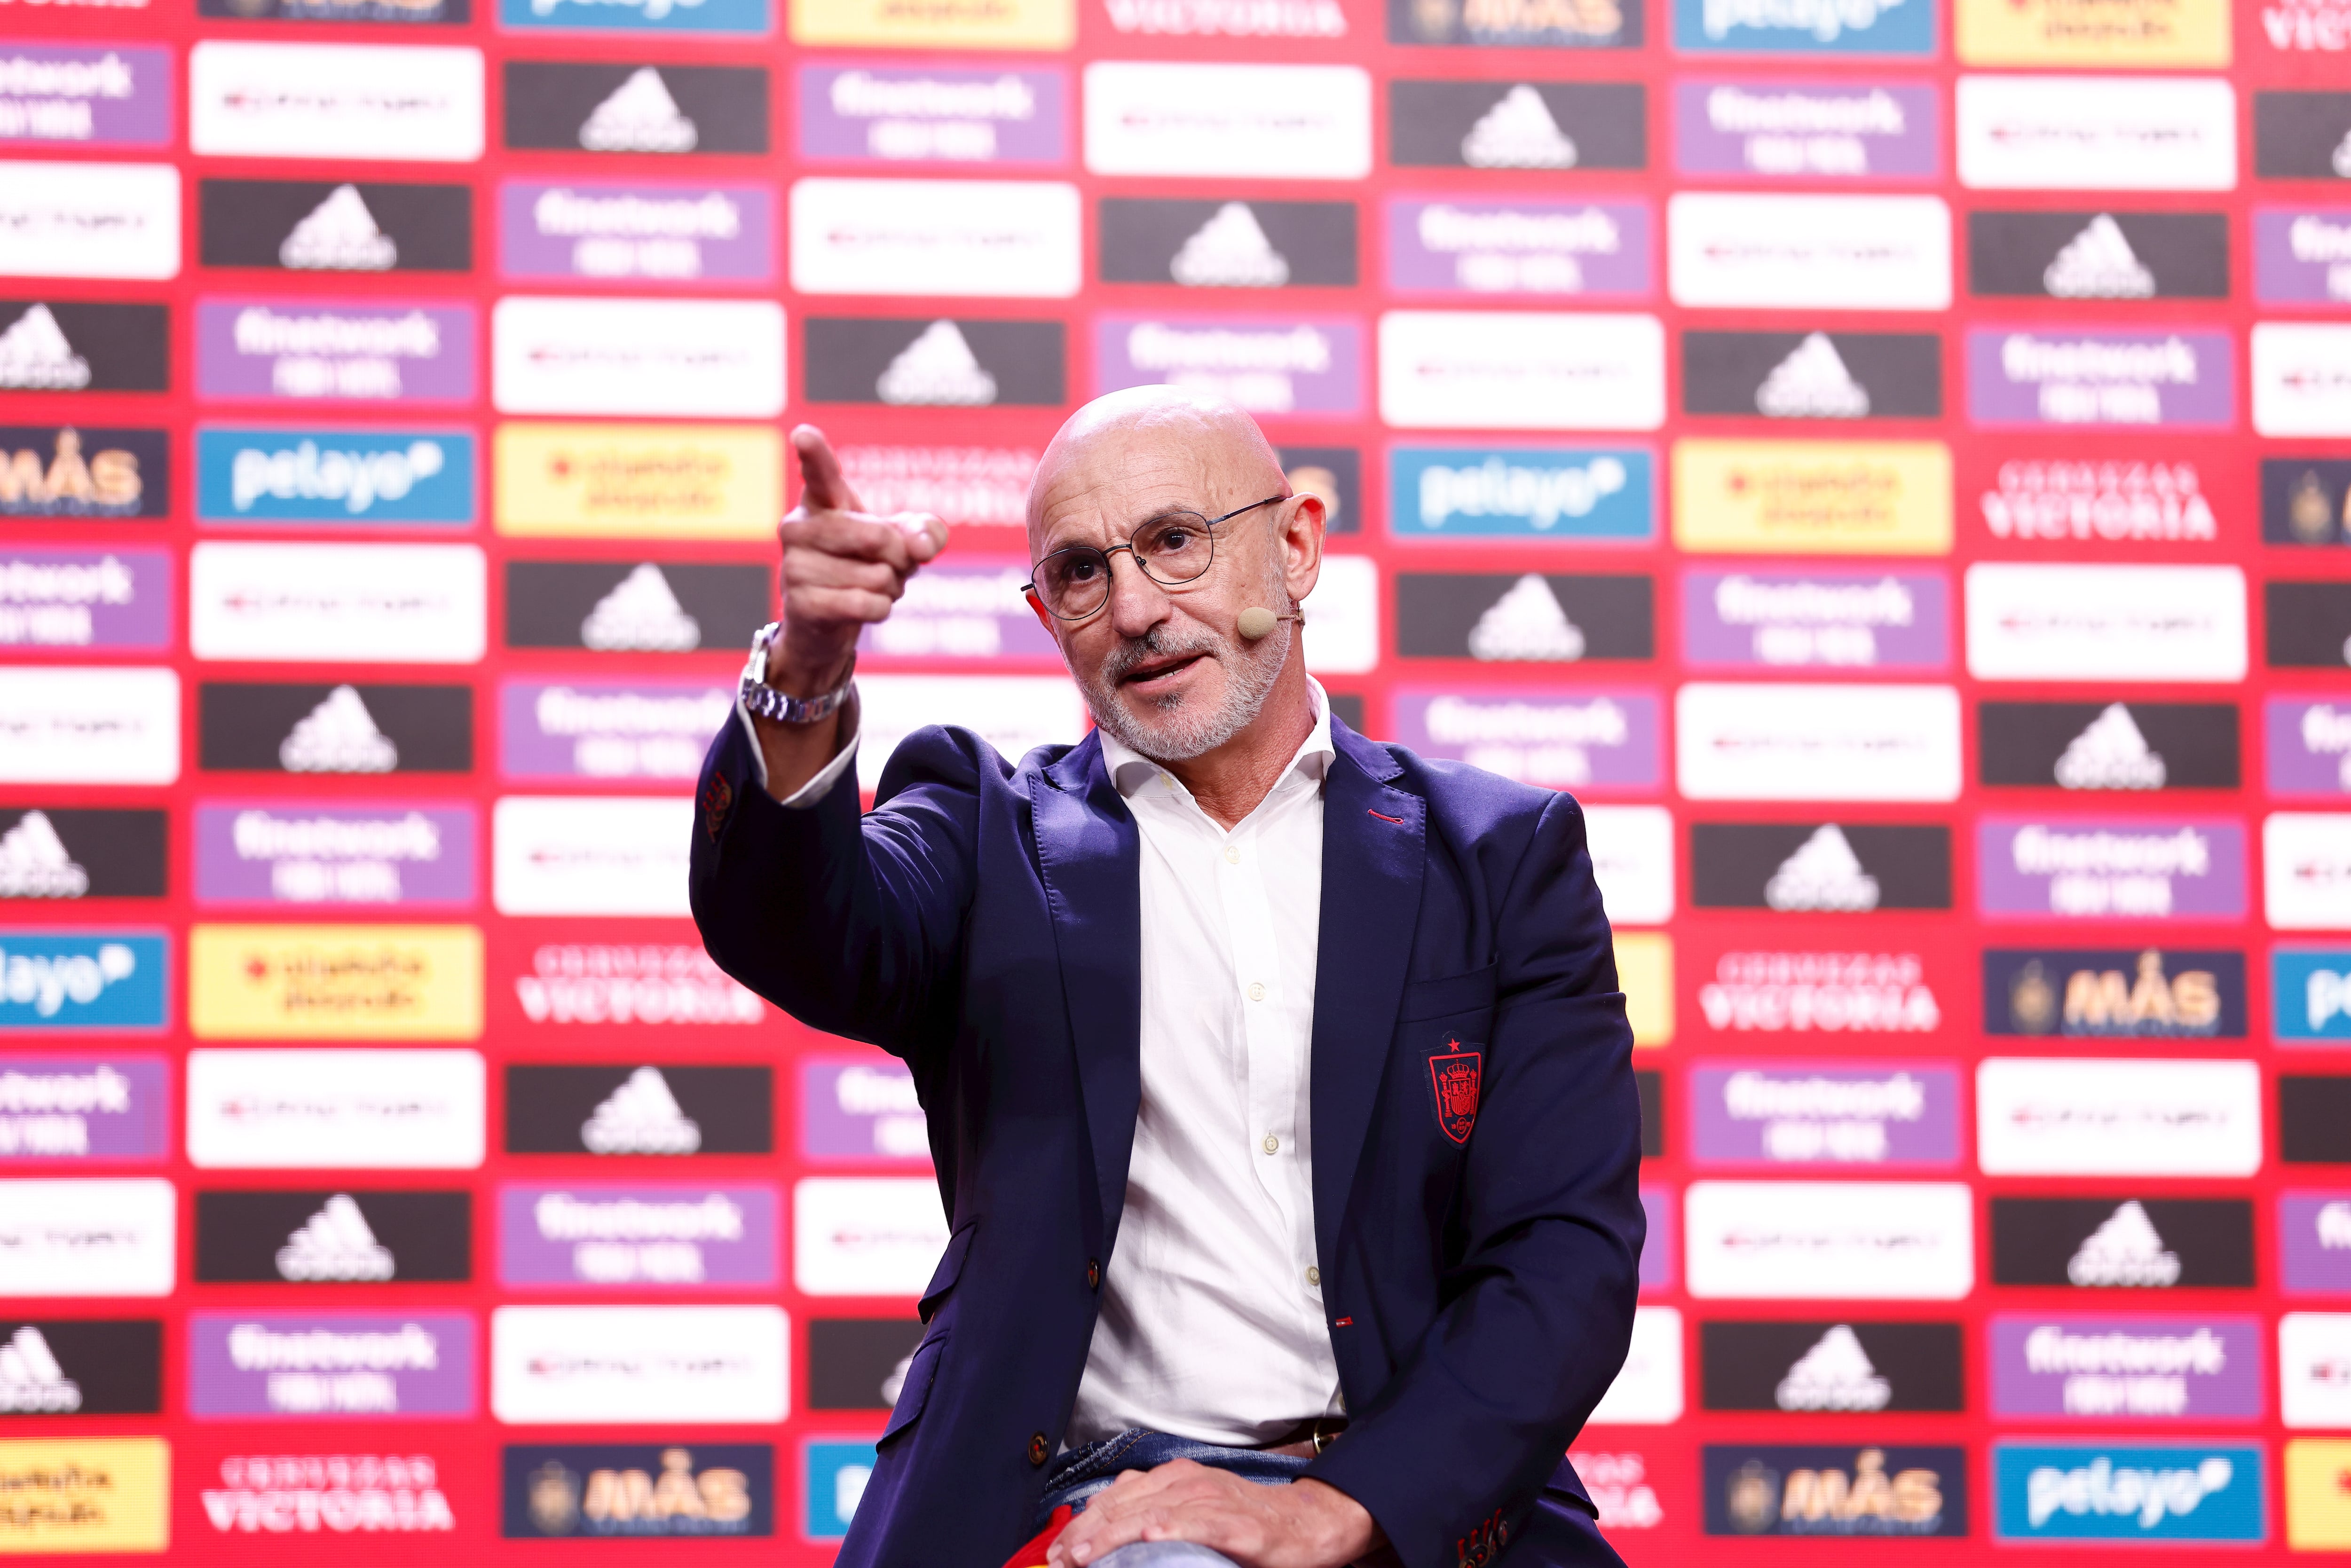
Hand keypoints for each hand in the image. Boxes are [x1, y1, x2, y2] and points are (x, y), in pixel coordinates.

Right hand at [770, 424, 945, 696]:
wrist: (831, 619)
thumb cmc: (868, 563)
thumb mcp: (905, 539)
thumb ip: (926, 531)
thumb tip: (920, 547)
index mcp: (821, 500)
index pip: (819, 472)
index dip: (813, 453)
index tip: (804, 434)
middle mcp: (798, 527)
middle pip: (877, 536)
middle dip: (899, 556)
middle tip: (889, 563)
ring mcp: (794, 565)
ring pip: (876, 575)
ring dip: (889, 587)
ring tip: (869, 585)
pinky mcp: (801, 604)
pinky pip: (865, 604)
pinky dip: (880, 609)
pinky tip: (863, 606)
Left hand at [1046, 1462, 1380, 1567]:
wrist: (1305, 1523)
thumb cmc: (1247, 1521)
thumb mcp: (1194, 1510)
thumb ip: (1155, 1512)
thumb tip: (1111, 1525)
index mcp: (1175, 1479)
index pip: (1116, 1497)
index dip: (1082, 1523)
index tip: (1056, 1551)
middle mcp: (1189, 1483)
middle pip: (1124, 1504)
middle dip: (1086, 1533)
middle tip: (1059, 1559)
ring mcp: (1212, 1501)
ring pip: (1151, 1513)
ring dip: (1113, 1535)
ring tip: (1085, 1553)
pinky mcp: (1236, 1524)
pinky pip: (1198, 1524)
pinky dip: (1172, 1528)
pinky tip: (1151, 1535)